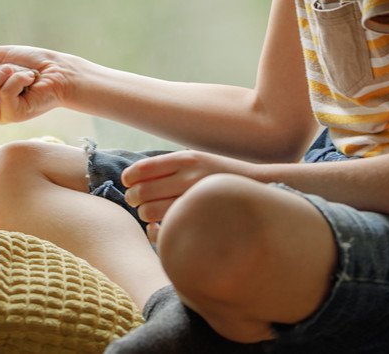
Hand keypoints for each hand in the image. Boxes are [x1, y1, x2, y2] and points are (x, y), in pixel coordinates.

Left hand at [121, 150, 247, 241]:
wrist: (260, 188)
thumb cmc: (219, 176)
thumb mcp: (197, 161)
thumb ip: (171, 167)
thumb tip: (134, 176)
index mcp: (186, 159)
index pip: (143, 168)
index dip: (130, 178)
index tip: (128, 183)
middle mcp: (190, 176)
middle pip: (143, 192)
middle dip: (134, 199)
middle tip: (137, 202)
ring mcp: (195, 197)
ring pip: (151, 212)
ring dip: (145, 215)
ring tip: (150, 214)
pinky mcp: (200, 217)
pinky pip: (168, 227)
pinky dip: (158, 229)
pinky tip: (160, 227)